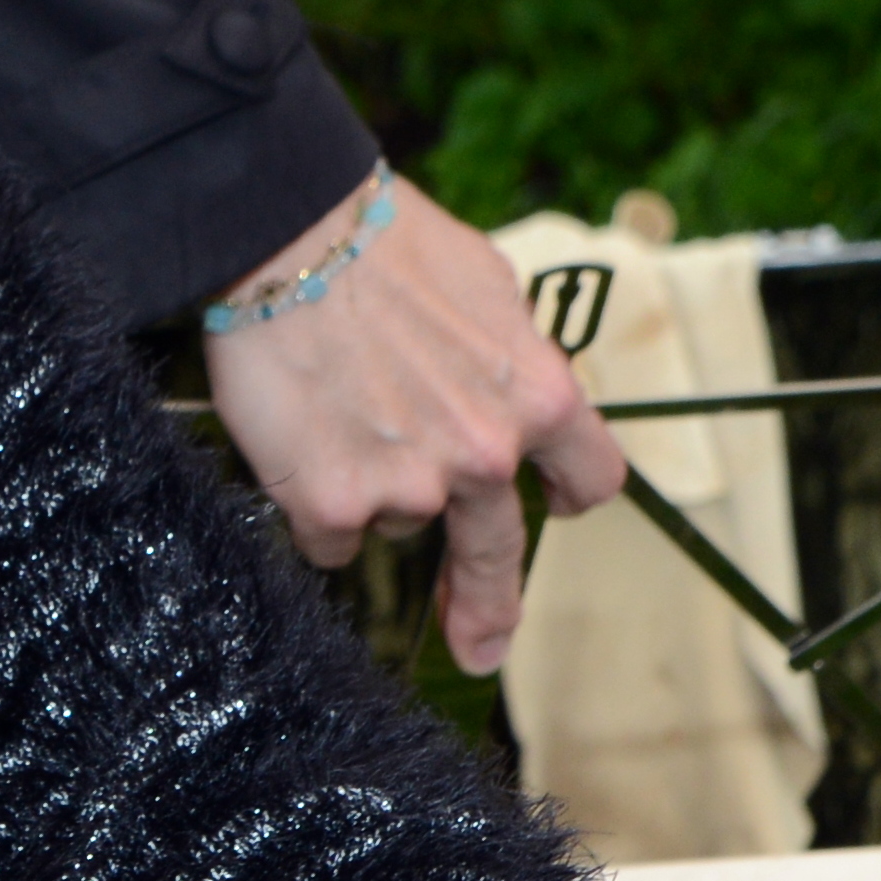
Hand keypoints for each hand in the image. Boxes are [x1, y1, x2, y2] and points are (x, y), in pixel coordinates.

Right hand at [200, 172, 626, 678]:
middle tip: (480, 644)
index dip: (569, 495)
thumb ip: (508, 356)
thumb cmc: (383, 243)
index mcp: (538, 397)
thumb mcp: (485, 286)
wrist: (291, 236)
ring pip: (396, 519)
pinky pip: (330, 535)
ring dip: (372, 486)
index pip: (590, 476)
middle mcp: (486, 455)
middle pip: (499, 553)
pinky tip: (300, 440)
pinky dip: (315, 503)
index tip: (556, 510)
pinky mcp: (335, 506)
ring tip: (337, 408)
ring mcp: (411, 489)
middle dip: (488, 608)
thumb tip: (505, 386)